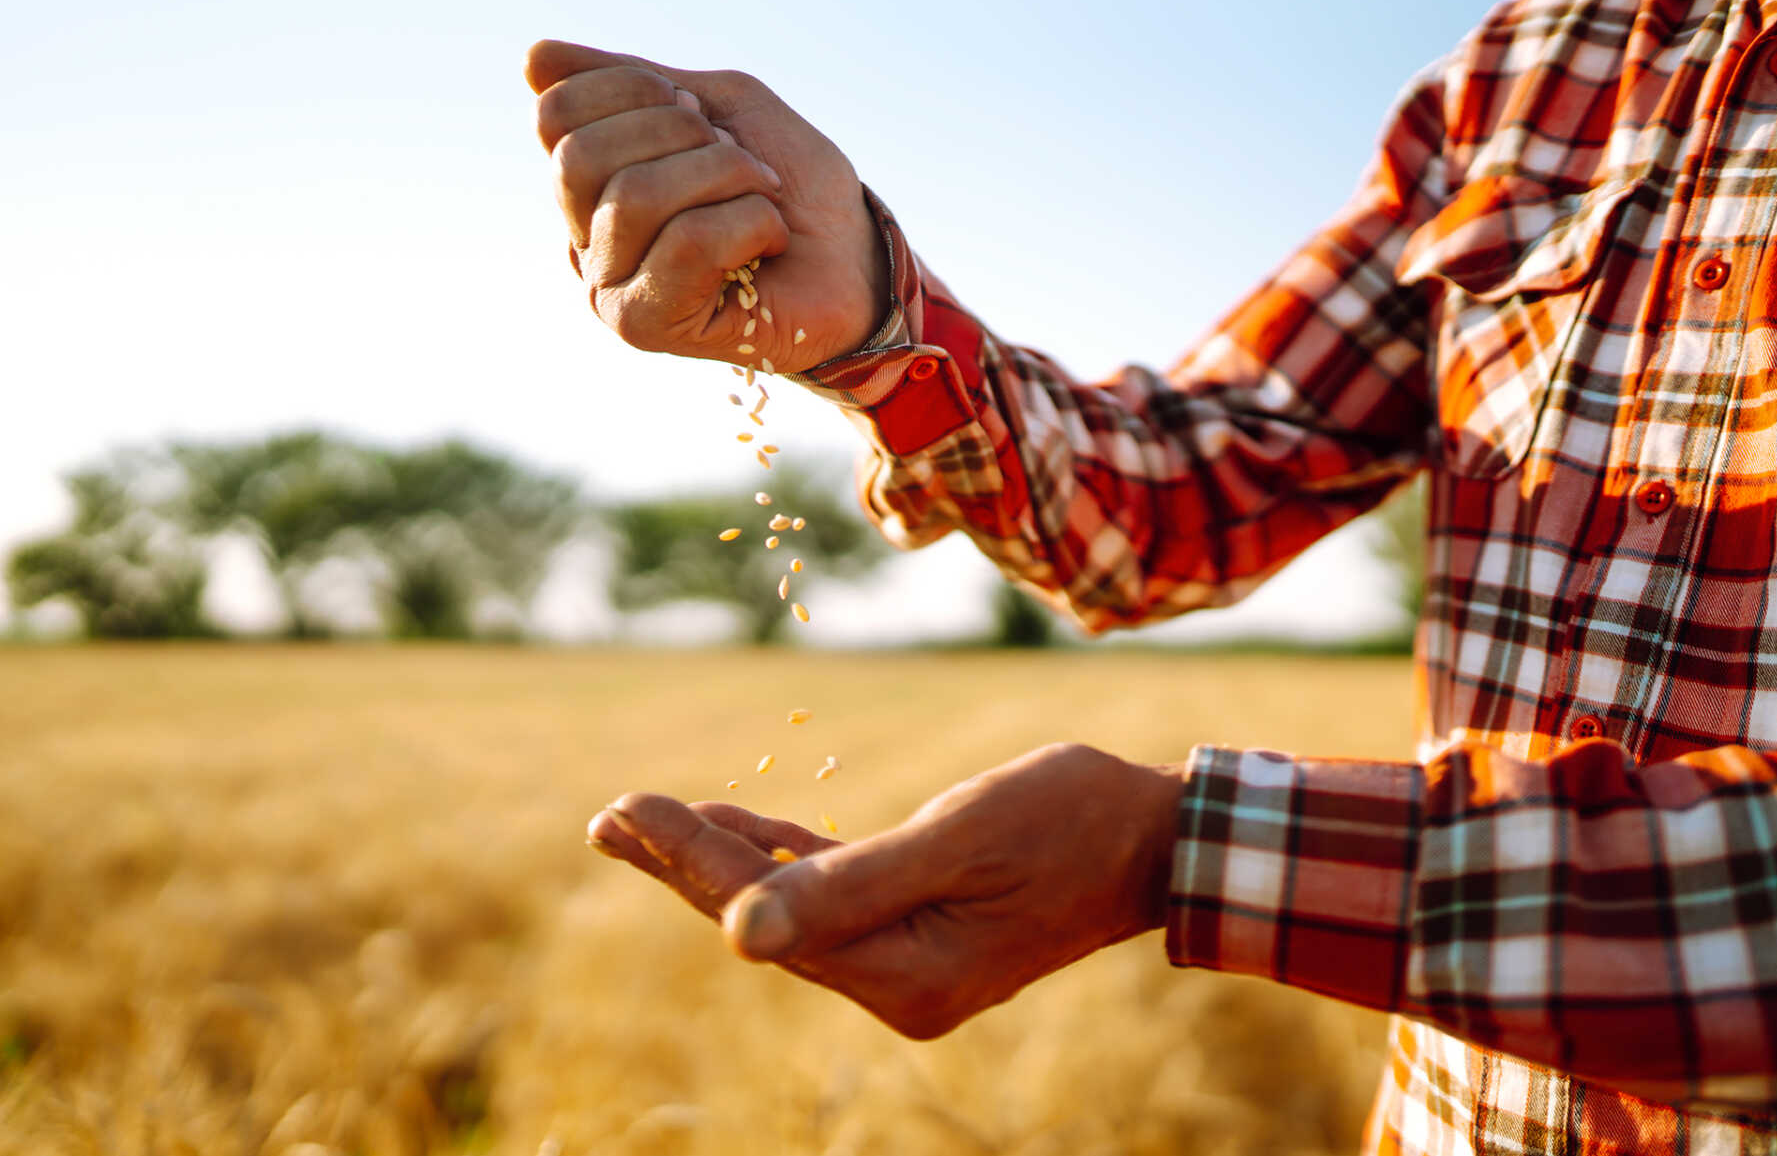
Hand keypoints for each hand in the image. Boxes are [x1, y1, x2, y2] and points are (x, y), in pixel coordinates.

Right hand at [525, 39, 889, 372]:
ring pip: (635, 196)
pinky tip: (770, 243)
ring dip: (726, 176)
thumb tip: (533, 58)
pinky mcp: (645, 327)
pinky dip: (749, 223)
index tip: (701, 112)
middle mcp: (583, 238)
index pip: (557, 114)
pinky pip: (686, 244)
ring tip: (764, 198)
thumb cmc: (793, 187)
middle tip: (740, 159)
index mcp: (591, 182)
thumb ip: (633, 81)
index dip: (635, 89)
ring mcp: (608, 288)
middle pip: (580, 156)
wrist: (857, 260)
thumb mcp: (720, 105)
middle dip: (681, 133)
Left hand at [587, 743, 1185, 1038]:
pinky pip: (828, 895)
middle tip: (608, 816)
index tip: (624, 809)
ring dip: (719, 859)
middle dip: (684, 864)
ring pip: (787, 905)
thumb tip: (741, 937)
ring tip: (641, 819)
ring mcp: (908, 961)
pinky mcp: (918, 930)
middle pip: (764, 918)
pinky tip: (732, 825)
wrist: (1153, 841)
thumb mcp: (960, 839)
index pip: (767, 915)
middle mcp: (897, 983)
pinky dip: (778, 858)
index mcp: (904, 974)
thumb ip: (850, 885)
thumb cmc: (1069, 821)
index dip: (690, 861)